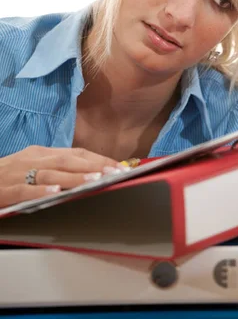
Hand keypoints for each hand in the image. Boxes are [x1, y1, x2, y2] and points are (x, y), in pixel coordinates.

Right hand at [0, 146, 125, 208]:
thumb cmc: (6, 175)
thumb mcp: (32, 165)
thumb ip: (56, 167)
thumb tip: (88, 171)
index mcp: (41, 152)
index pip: (76, 153)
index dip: (98, 159)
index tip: (119, 166)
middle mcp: (32, 159)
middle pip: (67, 160)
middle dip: (94, 166)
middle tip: (116, 172)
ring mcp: (18, 173)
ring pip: (50, 173)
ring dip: (74, 177)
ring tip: (95, 180)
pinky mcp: (5, 190)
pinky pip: (25, 190)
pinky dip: (40, 191)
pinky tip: (55, 193)